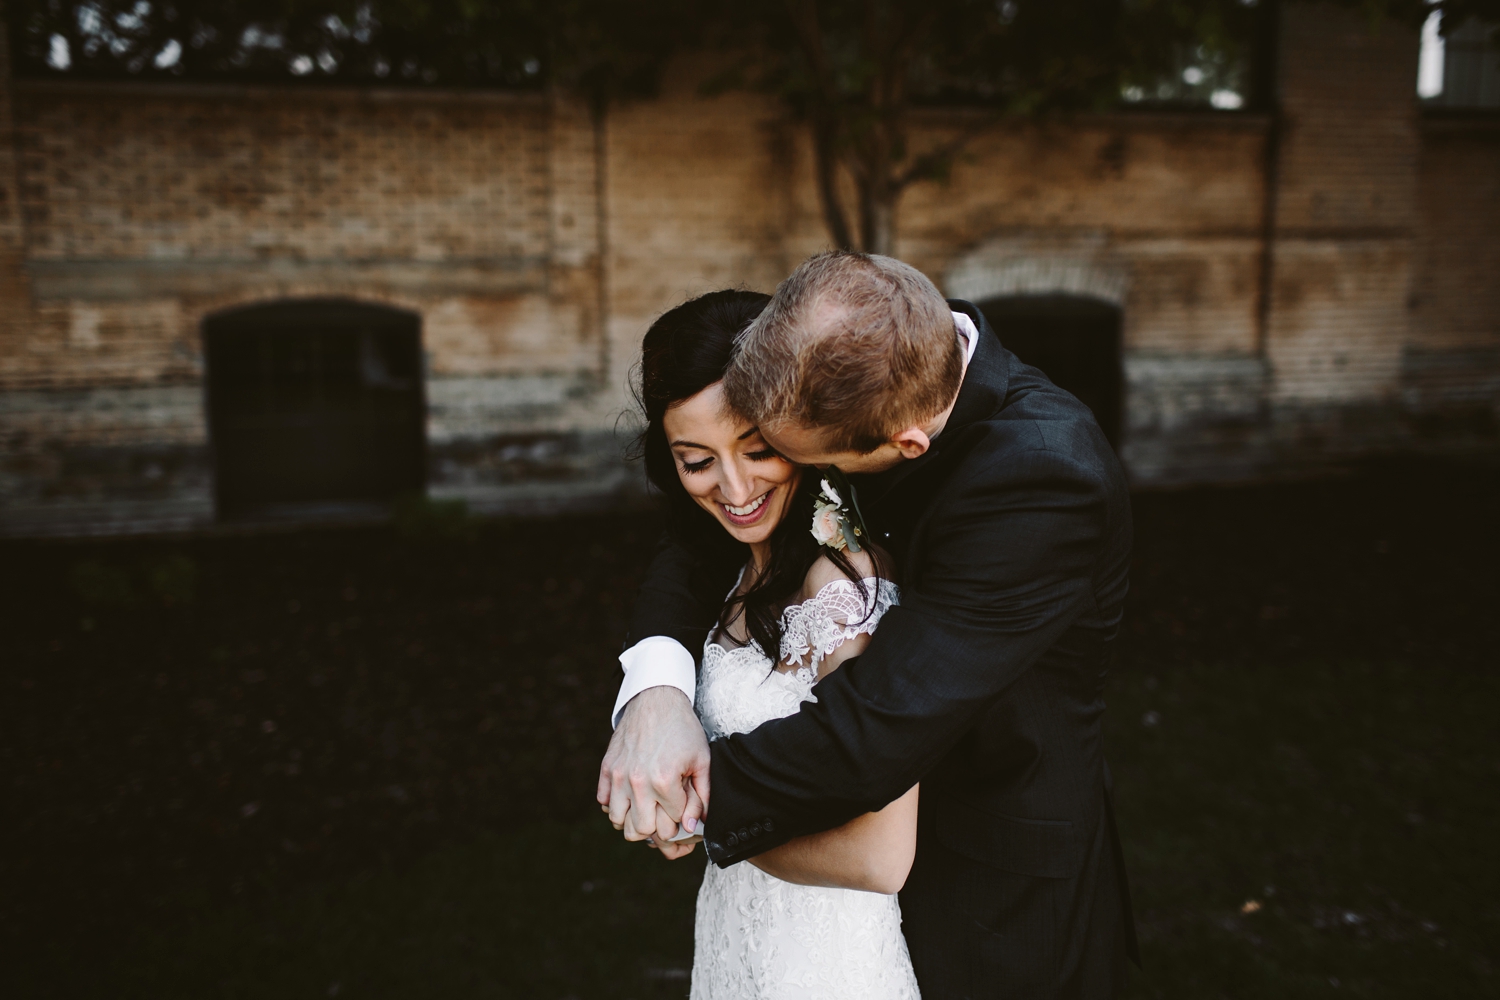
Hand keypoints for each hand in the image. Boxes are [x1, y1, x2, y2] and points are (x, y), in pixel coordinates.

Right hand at [596, 685, 709, 843]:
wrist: (657, 698)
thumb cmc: (682, 728)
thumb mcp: (702, 760)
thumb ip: (701, 797)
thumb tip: (691, 826)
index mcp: (664, 780)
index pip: (671, 825)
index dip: (680, 819)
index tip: (683, 808)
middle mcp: (637, 781)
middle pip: (641, 830)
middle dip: (656, 827)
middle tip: (665, 812)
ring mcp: (619, 775)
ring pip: (618, 822)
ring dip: (634, 819)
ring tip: (647, 806)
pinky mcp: (607, 768)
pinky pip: (604, 803)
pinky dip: (617, 804)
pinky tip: (631, 795)